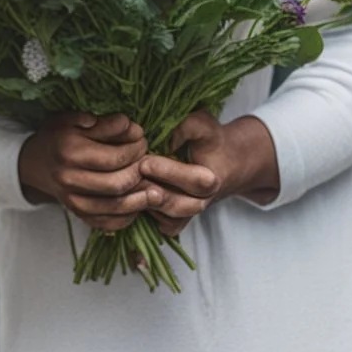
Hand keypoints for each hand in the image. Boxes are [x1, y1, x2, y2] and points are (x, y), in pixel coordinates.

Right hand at [18, 111, 149, 230]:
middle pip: (116, 184)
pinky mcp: (78, 214)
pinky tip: (138, 206)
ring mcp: (73, 200)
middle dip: (139, 172)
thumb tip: (128, 124)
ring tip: (157, 191)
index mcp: (69, 152)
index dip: (134, 148)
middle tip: (149, 160)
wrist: (35, 163)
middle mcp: (69, 179)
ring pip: (113, 207)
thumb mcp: (73, 119)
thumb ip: (102, 123)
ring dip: (139, 200)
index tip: (143, 138)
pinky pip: (106, 223)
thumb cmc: (58, 136)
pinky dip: (126, 217)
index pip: (112, 156)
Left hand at [139, 111, 279, 236]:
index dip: (167, 173)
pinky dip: (147, 214)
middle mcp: (201, 203)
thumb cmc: (208, 140)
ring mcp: (188, 215)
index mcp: (211, 180)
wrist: (222, 163)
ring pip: (166, 218)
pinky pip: (159, 225)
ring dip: (145, 203)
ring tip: (128, 185)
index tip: (145, 162)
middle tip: (131, 176)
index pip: (192, 182)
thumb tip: (166, 138)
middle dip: (151, 192)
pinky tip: (133, 195)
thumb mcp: (202, 125)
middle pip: (176, 206)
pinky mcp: (176, 222)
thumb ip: (186, 127)